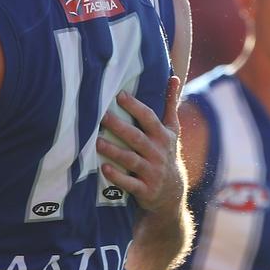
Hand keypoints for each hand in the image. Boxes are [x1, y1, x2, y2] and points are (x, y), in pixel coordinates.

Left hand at [97, 76, 183, 214]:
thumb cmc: (166, 153)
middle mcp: (158, 153)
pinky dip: (117, 177)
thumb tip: (173, 77)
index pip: (149, 118)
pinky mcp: (145, 190)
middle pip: (137, 138)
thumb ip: (170, 105)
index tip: (119, 95)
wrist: (172, 192)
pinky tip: (103, 168)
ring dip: (114, 151)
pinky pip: (130, 183)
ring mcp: (152, 172)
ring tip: (96, 141)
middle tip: (101, 115)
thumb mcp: (172, 130)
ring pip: (131, 159)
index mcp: (163, 136)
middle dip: (119, 126)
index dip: (136, 107)